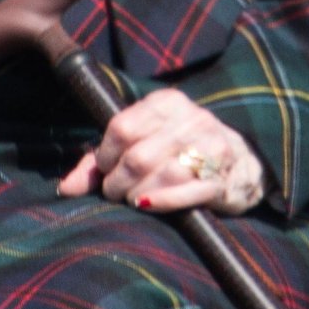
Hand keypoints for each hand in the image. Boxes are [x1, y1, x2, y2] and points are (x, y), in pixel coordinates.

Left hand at [58, 87, 264, 214]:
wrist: (242, 163)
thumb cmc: (179, 151)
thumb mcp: (144, 142)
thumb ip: (101, 161)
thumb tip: (66, 188)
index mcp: (167, 102)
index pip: (121, 127)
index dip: (105, 155)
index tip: (104, 169)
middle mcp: (191, 118)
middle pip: (138, 156)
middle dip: (117, 181)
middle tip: (114, 192)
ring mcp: (211, 148)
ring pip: (161, 174)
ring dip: (137, 194)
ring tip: (133, 198)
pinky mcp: (222, 178)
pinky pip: (186, 193)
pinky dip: (161, 202)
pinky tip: (149, 205)